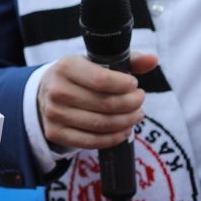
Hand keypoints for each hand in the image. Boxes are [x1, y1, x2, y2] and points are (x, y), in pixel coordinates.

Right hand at [36, 51, 160, 149]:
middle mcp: (57, 90)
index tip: (135, 85)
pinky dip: (113, 138)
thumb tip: (153, 59)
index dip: (124, 85)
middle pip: (105, 104)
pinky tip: (125, 130)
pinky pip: (91, 141)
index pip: (101, 80)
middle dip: (130, 104)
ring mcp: (54, 114)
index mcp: (67, 67)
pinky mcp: (56, 133)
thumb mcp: (97, 62)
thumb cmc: (79, 75)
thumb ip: (128, 60)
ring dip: (126, 121)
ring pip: (101, 124)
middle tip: (140, 101)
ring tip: (137, 115)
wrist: (46, 92)